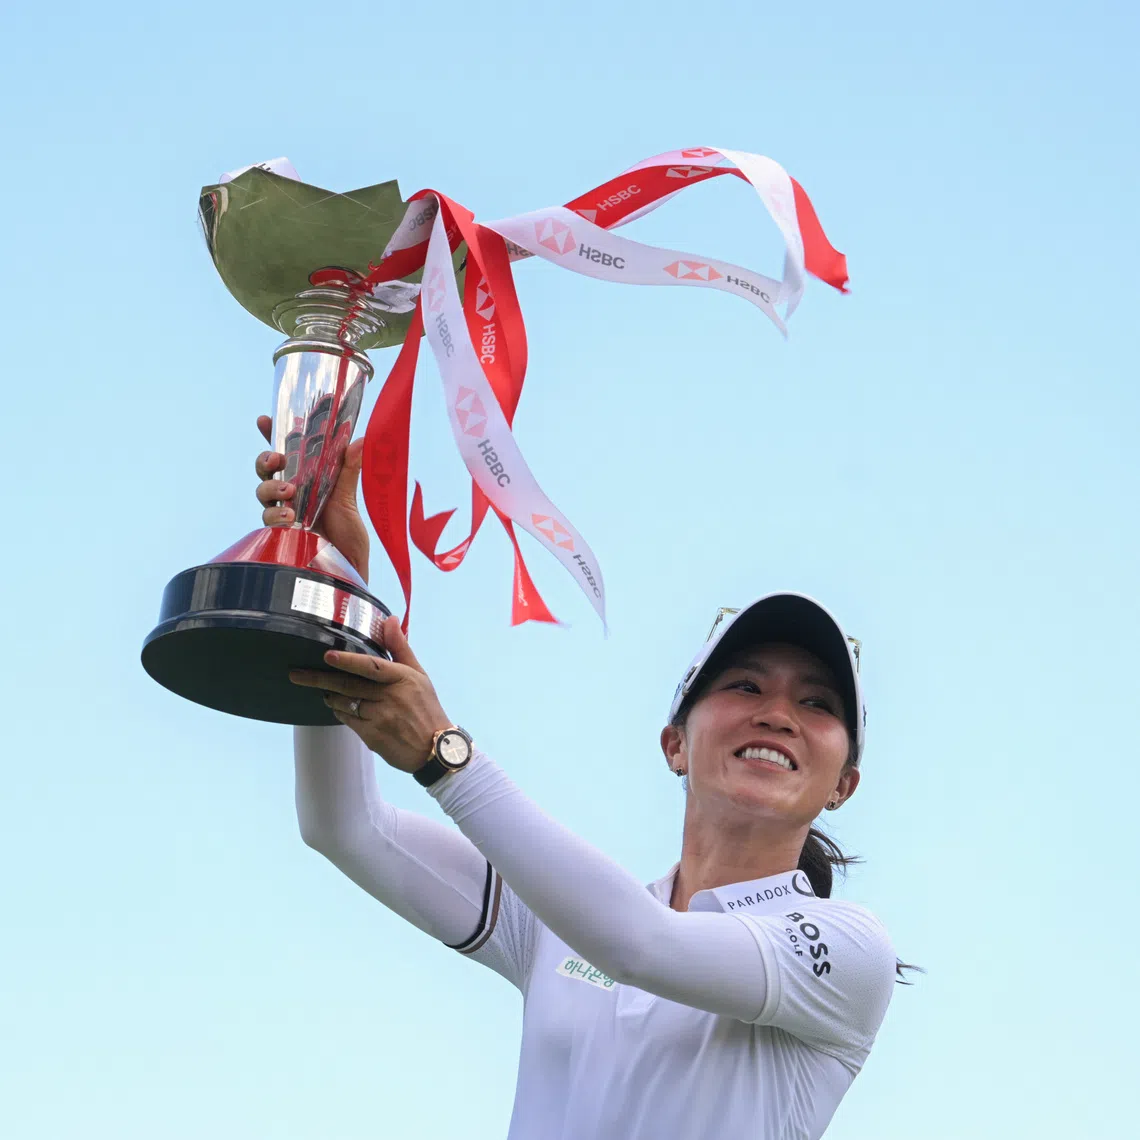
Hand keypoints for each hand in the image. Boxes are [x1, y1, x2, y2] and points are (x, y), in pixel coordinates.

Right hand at [254, 415, 370, 582]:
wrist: (349, 569)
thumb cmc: (349, 536)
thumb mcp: (350, 500)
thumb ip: (349, 470)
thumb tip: (360, 439)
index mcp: (307, 480)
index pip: (286, 454)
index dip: (272, 435)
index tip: (264, 419)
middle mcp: (292, 495)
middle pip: (266, 470)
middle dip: (266, 460)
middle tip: (276, 460)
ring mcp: (285, 514)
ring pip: (263, 493)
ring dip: (271, 488)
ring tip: (289, 494)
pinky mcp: (282, 535)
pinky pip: (268, 521)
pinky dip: (276, 517)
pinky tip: (288, 519)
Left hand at [289, 616, 452, 773]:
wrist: (435, 749)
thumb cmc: (426, 707)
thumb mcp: (419, 674)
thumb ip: (400, 647)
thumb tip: (391, 619)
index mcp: (402, 678)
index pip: (371, 666)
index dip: (348, 661)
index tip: (327, 656)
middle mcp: (390, 697)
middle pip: (348, 685)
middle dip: (319, 679)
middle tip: (296, 674)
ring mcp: (379, 718)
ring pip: (344, 702)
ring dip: (328, 695)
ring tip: (320, 688)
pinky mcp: (372, 736)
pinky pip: (347, 720)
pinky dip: (338, 711)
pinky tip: (335, 705)